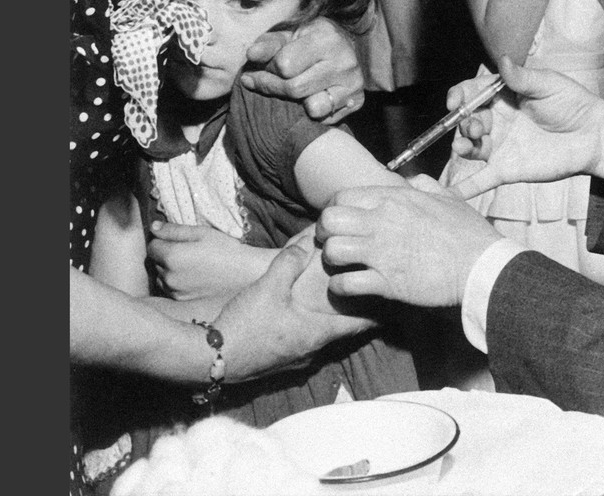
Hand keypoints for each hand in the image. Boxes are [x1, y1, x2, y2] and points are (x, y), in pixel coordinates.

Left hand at [147, 221, 274, 300]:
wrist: (243, 272)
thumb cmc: (224, 248)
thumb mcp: (201, 233)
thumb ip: (174, 230)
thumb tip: (153, 227)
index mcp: (172, 256)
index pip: (151, 245)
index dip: (162, 240)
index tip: (177, 239)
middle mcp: (168, 276)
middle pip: (155, 261)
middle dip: (164, 254)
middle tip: (186, 250)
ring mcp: (174, 290)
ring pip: (161, 275)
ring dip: (168, 269)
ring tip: (189, 263)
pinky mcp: (181, 299)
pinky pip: (169, 287)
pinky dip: (175, 281)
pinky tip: (191, 275)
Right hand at [212, 240, 375, 383]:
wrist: (210, 360)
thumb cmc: (244, 325)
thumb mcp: (268, 287)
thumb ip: (289, 263)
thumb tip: (308, 242)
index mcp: (315, 333)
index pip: (357, 324)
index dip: (375, 314)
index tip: (392, 307)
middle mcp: (310, 350)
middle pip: (341, 332)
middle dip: (355, 316)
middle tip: (369, 301)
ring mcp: (294, 359)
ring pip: (322, 339)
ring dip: (331, 324)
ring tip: (340, 309)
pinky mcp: (277, 362)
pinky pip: (303, 344)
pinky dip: (311, 331)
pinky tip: (303, 322)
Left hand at [240, 16, 364, 122]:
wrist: (344, 47)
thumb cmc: (307, 42)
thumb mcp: (287, 36)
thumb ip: (268, 45)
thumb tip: (252, 55)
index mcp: (326, 37)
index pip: (284, 65)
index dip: (268, 70)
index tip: (264, 68)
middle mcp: (344, 60)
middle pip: (295, 88)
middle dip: (275, 88)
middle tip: (268, 83)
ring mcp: (353, 83)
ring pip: (312, 108)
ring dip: (295, 103)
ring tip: (292, 92)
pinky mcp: (357, 101)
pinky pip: (325, 119)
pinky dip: (311, 113)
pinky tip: (309, 98)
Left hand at [317, 178, 502, 306]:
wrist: (482, 265)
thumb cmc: (468, 232)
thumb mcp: (448, 198)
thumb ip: (426, 185)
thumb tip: (413, 181)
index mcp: (394, 199)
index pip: (342, 196)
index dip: (334, 209)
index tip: (341, 222)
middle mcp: (382, 222)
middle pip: (328, 220)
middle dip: (325, 233)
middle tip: (334, 242)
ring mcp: (382, 252)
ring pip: (331, 251)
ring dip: (332, 260)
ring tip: (342, 265)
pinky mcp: (386, 282)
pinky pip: (345, 284)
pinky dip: (341, 287)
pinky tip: (350, 286)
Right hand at [446, 55, 603, 200]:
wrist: (591, 135)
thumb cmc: (572, 103)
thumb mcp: (547, 84)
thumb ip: (522, 77)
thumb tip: (502, 59)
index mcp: (503, 96)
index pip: (471, 93)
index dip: (459, 96)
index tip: (455, 101)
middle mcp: (497, 121)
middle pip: (467, 120)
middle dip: (463, 122)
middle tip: (475, 127)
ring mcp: (500, 146)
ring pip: (470, 147)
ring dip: (461, 145)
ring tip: (464, 145)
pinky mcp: (507, 169)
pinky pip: (482, 179)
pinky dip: (465, 188)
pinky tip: (448, 194)